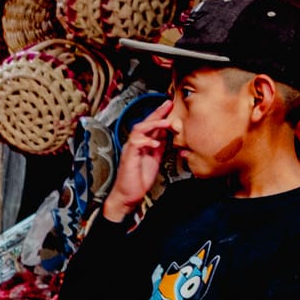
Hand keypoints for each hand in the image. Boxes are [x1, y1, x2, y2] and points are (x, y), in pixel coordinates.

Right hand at [104, 103, 176, 219]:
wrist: (129, 195)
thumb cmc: (139, 179)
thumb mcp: (155, 159)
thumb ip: (159, 146)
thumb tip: (167, 135)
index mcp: (142, 143)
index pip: (151, 125)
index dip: (160, 114)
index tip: (170, 105)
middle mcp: (135, 143)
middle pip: (144, 122)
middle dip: (157, 113)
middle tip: (168, 104)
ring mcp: (131, 149)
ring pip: (139, 129)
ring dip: (153, 124)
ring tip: (166, 123)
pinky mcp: (129, 156)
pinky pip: (136, 143)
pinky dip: (146, 141)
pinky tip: (155, 143)